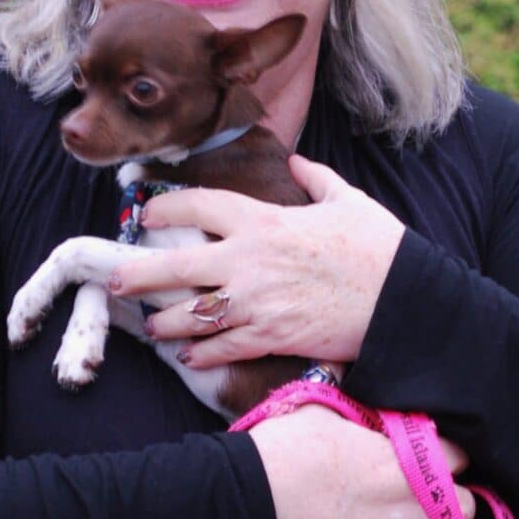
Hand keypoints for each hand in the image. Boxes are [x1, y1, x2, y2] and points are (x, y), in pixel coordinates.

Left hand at [108, 156, 404, 368]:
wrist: (402, 301)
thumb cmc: (377, 248)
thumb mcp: (347, 200)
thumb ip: (316, 178)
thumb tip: (298, 163)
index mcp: (262, 220)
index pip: (197, 206)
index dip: (163, 207)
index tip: (146, 212)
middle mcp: (247, 261)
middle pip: (174, 265)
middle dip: (138, 274)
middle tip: (116, 280)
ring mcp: (254, 302)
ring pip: (189, 314)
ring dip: (165, 322)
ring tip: (153, 327)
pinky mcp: (267, 337)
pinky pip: (220, 347)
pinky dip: (200, 353)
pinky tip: (188, 355)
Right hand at [246, 406, 469, 518]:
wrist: (256, 496)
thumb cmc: (288, 447)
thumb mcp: (321, 408)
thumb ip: (345, 399)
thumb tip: (338, 374)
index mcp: (407, 459)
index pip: (458, 456)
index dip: (446, 457)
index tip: (432, 459)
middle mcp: (414, 504)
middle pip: (464, 508)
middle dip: (449, 506)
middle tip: (425, 503)